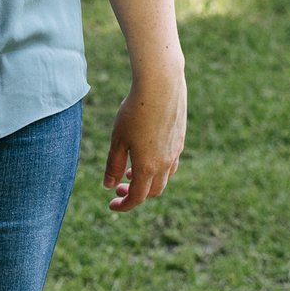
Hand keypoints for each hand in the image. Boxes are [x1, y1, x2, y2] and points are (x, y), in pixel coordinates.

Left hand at [103, 69, 185, 210]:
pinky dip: (157, 168)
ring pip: (164, 178)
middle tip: (118, 188)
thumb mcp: (117, 139)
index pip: (137, 197)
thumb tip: (109, 186)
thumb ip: (113, 165)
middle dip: (135, 194)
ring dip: (147, 181)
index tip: (111, 205)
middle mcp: (165, 163)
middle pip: (152, 191)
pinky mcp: (180, 139)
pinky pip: (171, 163)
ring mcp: (175, 152)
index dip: (123, 205)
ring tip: (129, 170)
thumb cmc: (134, 111)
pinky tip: (146, 154)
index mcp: (148, 167)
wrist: (161, 86)